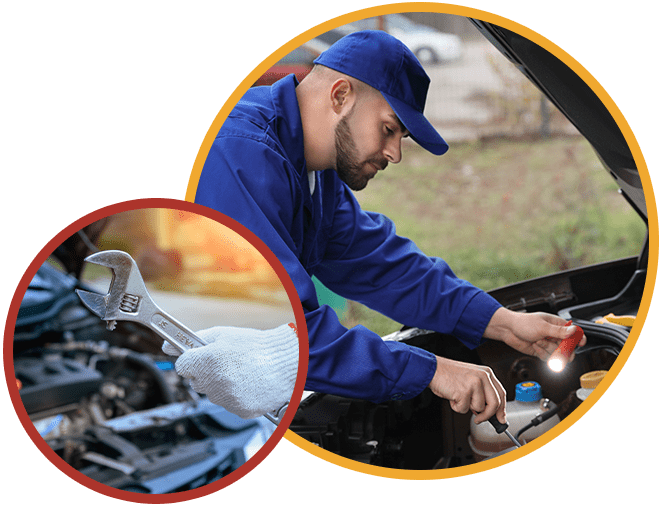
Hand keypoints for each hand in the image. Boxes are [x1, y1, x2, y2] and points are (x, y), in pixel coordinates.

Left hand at [165, 324, 298, 418]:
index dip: (193, 360)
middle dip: (207, 373)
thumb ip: (193, 340)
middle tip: (228, 363)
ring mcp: (227, 399)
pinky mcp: (240, 411)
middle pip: (196, 381)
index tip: (202, 357)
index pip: (182, 366)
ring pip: (213, 394)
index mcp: (207, 360)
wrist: (288, 361)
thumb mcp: (223, 335)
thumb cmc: (258, 346)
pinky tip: (249, 384)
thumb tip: (167, 346)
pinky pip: (229, 404)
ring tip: (243, 372)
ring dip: (222, 385)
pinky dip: (237, 397)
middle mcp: (214, 382)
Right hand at [428, 356, 506, 423]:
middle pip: (495, 404)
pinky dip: (456, 407)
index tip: (501, 419)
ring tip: (458, 396)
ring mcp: (474, 384)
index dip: (502, 409)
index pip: (501, 394)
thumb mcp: (471, 378)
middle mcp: (483, 376)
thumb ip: (483, 391)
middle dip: (487, 415)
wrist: (432, 369)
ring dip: (467, 407)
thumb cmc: (449, 374)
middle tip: (479, 418)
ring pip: (479, 408)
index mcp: (486, 372)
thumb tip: (490, 411)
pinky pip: (464, 409)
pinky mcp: (464, 391)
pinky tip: (452, 396)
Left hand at [484, 308, 586, 360]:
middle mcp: (554, 335)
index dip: (579, 339)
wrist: (508, 329)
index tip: (579, 344)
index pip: (574, 333)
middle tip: (555, 348)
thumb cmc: (523, 323)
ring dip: (547, 350)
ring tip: (538, 342)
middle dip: (561, 349)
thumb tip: (574, 331)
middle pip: (568, 348)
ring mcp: (548, 344)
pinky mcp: (541, 351)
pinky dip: (541, 354)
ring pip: (557, 354)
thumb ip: (559, 331)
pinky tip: (535, 346)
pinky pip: (547, 358)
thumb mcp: (542, 326)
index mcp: (557, 325)